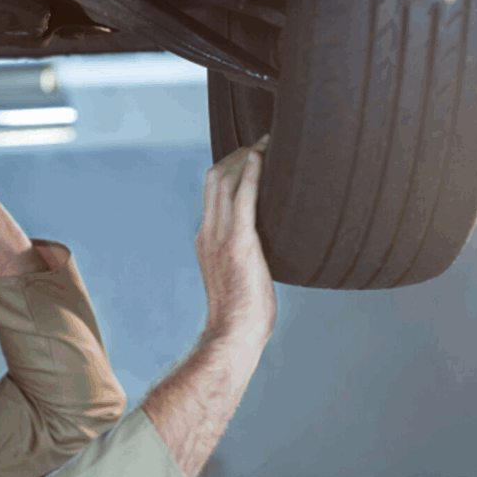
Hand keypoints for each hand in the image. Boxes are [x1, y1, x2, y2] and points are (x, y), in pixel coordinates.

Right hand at [196, 135, 275, 344]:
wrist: (233, 333)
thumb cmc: (243, 312)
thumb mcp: (238, 274)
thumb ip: (245, 253)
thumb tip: (268, 245)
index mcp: (206, 238)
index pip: (212, 190)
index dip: (230, 166)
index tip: (252, 153)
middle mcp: (208, 232)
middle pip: (216, 178)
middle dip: (239, 154)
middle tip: (265, 142)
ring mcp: (220, 237)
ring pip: (227, 182)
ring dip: (247, 157)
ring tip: (270, 144)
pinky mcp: (238, 243)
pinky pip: (243, 199)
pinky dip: (252, 175)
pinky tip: (264, 159)